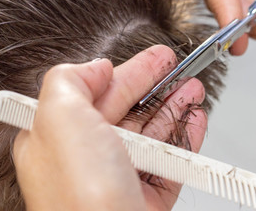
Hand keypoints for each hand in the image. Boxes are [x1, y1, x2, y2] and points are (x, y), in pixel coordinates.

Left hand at [13, 45, 206, 210]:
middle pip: (131, 111)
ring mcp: (121, 178)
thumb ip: (70, 80)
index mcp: (61, 137)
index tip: (157, 58)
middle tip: (181, 70)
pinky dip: (186, 138)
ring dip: (177, 108)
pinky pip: (171, 161)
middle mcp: (90, 158)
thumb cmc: (79, 194)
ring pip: (154, 134)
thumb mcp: (60, 117)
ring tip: (194, 91)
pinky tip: (195, 121)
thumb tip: (97, 67)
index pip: (100, 93)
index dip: (131, 71)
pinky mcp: (147, 197)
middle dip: (159, 86)